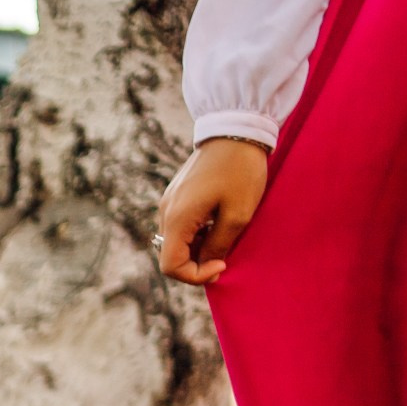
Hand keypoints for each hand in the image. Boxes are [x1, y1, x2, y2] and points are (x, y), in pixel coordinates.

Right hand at [157, 136, 268, 284]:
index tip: (222, 264)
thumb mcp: (237, 214)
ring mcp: (169, 201)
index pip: (170, 266)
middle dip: (197, 263)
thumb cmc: (240, 171)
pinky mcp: (177, 194)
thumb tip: (206, 264)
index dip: (195, 275)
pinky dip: (197, 234)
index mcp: (177, 218)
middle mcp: (166, 211)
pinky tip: (218, 221)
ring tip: (224, 235)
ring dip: (198, 248)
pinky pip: (181, 225)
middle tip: (226, 256)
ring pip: (176, 241)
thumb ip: (218, 245)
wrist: (236, 130)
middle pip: (171, 255)